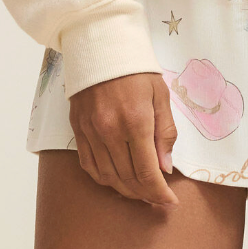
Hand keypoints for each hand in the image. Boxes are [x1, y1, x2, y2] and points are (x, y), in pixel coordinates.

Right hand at [69, 72, 179, 209]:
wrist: (101, 46)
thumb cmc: (137, 69)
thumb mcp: (161, 95)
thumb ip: (165, 132)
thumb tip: (166, 167)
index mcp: (136, 122)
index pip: (148, 172)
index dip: (159, 192)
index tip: (169, 201)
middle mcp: (111, 132)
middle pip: (128, 179)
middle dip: (145, 194)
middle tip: (157, 198)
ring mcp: (91, 132)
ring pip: (107, 177)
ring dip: (125, 190)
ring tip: (140, 192)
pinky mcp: (78, 130)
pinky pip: (89, 166)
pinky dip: (104, 179)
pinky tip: (116, 180)